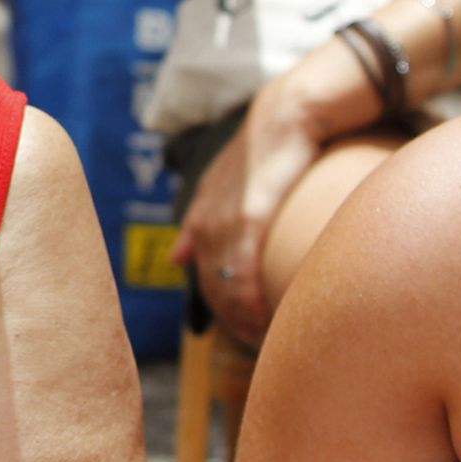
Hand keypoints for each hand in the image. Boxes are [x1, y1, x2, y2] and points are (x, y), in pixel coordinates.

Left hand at [172, 75, 323, 342]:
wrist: (284, 117)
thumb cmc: (262, 153)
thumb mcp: (221, 188)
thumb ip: (198, 224)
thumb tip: (176, 258)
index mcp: (200, 219)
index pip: (201, 277)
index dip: (218, 308)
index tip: (241, 329)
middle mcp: (206, 222)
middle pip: (210, 288)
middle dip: (231, 320)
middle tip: (257, 344)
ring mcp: (224, 221)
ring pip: (224, 286)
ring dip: (241, 319)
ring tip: (264, 340)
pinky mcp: (249, 216)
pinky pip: (241, 271)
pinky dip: (249, 301)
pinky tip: (262, 321)